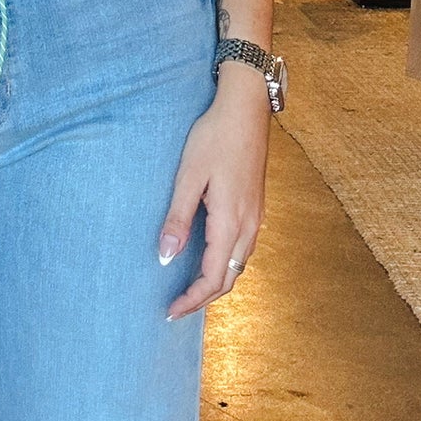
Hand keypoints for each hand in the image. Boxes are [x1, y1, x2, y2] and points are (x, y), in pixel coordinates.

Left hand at [158, 68, 270, 318]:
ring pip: (238, 265)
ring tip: (188, 290)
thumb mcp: (189, 176)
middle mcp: (249, 226)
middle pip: (229, 278)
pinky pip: (241, 249)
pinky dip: (224, 265)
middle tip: (174, 308)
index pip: (213, 277)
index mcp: (231, 222)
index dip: (192, 300)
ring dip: (215, 283)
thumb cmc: (215, 137)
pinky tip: (207, 260)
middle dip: (202, 298)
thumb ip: (178, 218)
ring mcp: (256, 217)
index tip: (169, 311)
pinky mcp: (255, 207)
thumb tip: (165, 257)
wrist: (246, 109)